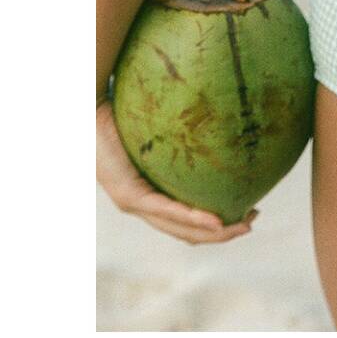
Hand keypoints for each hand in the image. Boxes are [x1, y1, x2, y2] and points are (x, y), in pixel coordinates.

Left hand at [96, 98, 256, 244]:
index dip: (213, 224)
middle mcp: (138, 203)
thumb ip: (180, 129)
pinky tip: (218, 221)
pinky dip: (194, 218)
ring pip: (179, 229)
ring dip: (214, 233)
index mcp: (145, 190)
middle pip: (185, 232)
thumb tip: (213, 112)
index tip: (243, 212)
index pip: (182, 219)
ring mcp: (132, 202)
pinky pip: (167, 211)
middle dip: (221, 233)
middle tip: (250, 223)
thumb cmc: (119, 105)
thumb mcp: (157, 124)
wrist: (85, 103)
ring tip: (243, 226)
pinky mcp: (129, 195)